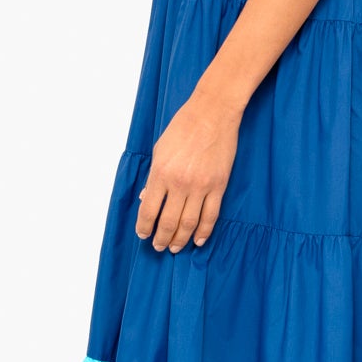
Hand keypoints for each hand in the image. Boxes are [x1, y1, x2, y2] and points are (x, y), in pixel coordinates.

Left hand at [134, 88, 240, 251]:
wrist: (212, 114)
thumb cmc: (183, 127)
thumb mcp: (160, 150)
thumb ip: (153, 177)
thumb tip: (146, 199)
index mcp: (161, 173)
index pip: (148, 210)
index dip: (144, 227)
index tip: (143, 235)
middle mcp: (179, 183)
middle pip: (168, 222)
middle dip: (161, 238)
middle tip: (158, 247)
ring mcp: (200, 186)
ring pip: (189, 224)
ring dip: (180, 240)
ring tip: (175, 248)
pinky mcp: (218, 186)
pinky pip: (210, 215)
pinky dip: (203, 231)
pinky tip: (198, 240)